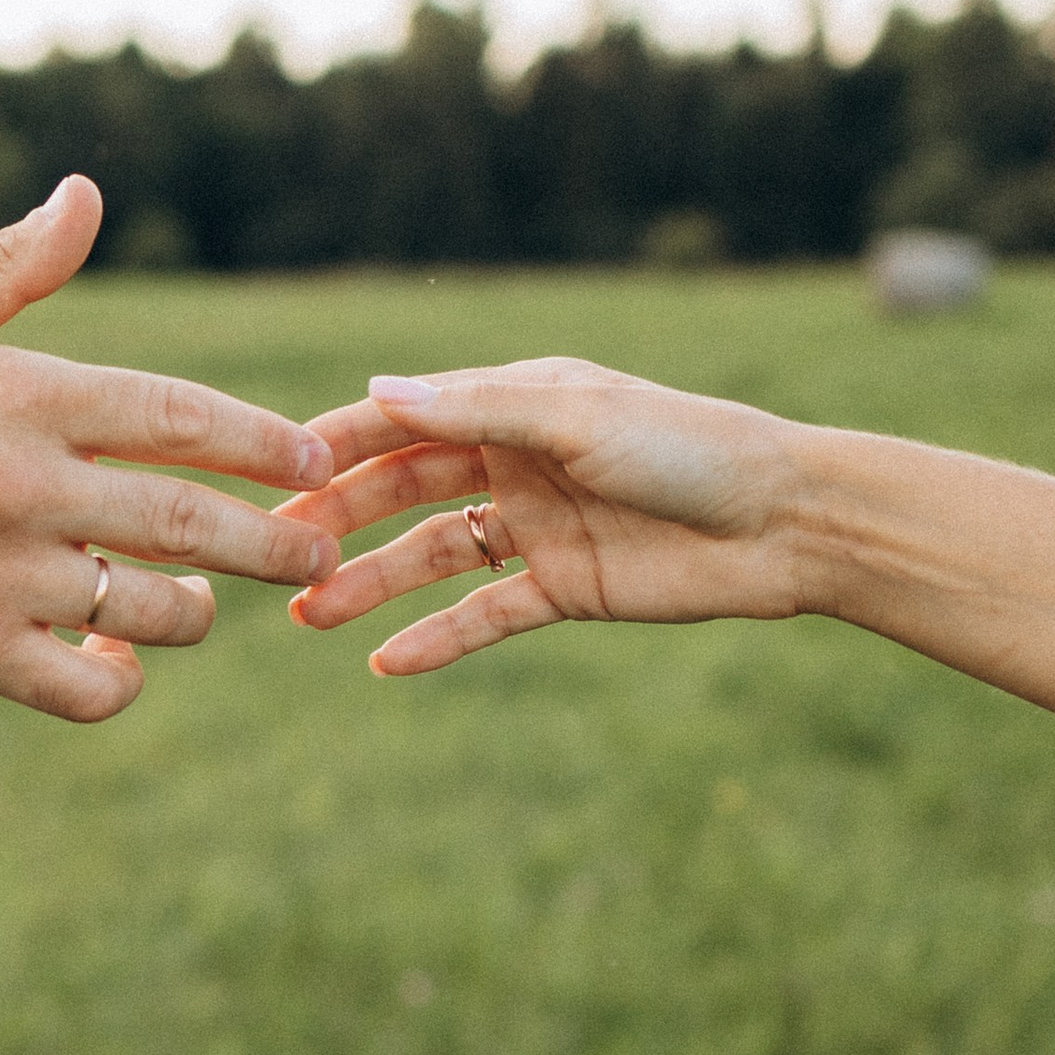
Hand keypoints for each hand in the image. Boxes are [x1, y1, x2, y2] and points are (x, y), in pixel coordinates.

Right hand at [0, 177, 340, 718]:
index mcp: (19, 394)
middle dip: (274, 542)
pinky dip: (120, 681)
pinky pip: (90, 689)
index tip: (311, 461)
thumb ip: (10, 266)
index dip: (262, 442)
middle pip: (194, 521)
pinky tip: (112, 659)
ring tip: (192, 602)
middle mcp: (19, 484)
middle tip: (314, 550)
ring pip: (155, 611)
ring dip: (193, 613)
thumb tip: (87, 195)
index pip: (179, 416)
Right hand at [279, 358, 812, 673]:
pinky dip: (438, 637)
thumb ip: (475, 410)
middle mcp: (515, 461)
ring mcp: (536, 527)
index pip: (403, 420)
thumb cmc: (689, 447)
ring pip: (432, 556)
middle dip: (338, 519)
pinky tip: (387, 662)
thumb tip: (375, 392)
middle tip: (275, 553)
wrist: (783, 523)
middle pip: (403, 490)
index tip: (271, 475)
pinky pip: (484, 614)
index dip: (336, 445)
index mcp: (513, 404)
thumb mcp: (576, 419)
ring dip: (372, 583)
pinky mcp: (564, 587)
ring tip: (310, 614)